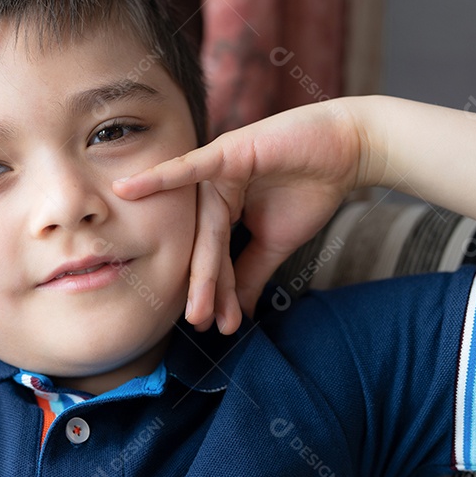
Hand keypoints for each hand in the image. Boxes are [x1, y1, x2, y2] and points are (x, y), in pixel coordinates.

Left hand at [113, 100, 366, 333]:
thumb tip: (236, 311)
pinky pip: (189, 167)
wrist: (348, 150)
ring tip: (199, 308)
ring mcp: (216, 170)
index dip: (216, 291)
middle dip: (203, 286)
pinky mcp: (226, 151)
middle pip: (203, 245)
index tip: (216, 326)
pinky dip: (159, 177)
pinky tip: (126, 189)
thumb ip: (250, 272)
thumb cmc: (310, 190)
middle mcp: (210, 190)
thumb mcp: (276, 241)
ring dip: (203, 267)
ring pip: (205, 225)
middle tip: (198, 322)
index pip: (212, 257)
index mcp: (219, 208)